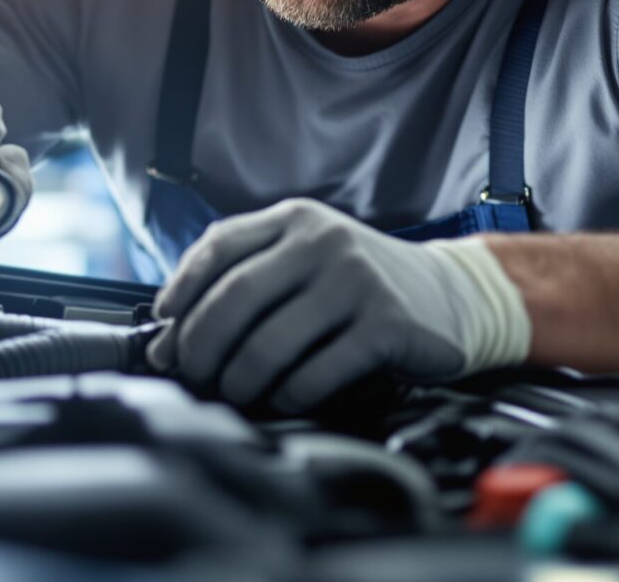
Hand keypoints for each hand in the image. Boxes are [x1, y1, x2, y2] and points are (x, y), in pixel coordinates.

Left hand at [145, 198, 528, 412]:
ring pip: (269, 342)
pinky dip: (287, 395)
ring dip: (239, 378)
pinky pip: (314, 373)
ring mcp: (355, 281)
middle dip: (200, 345)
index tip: (163, 327)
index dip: (181, 289)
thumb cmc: (363, 285)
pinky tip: (283, 398)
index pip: (218, 246)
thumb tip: (173, 330)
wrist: (454, 296)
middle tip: (191, 373)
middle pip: (234, 298)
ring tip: (233, 392)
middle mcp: (323, 242)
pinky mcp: (384, 325)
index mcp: (295, 219)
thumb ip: (252, 276)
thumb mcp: (310, 258)